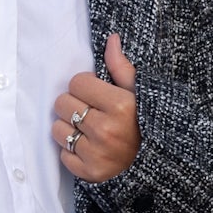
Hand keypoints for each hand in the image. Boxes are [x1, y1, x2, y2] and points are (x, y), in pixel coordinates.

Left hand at [52, 32, 140, 182]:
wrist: (154, 166)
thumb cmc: (144, 124)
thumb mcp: (138, 93)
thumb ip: (121, 67)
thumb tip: (111, 39)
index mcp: (120, 105)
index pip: (76, 83)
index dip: (85, 86)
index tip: (96, 94)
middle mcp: (106, 129)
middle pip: (62, 103)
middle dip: (74, 104)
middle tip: (90, 112)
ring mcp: (96, 153)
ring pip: (58, 129)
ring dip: (69, 128)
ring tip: (88, 130)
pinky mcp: (89, 173)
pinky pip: (63, 155)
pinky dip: (72, 152)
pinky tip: (88, 148)